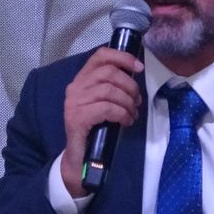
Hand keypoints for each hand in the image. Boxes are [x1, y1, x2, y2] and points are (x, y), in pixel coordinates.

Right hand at [60, 47, 144, 197]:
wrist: (79, 157)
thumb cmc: (95, 128)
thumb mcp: (105, 103)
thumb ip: (113, 87)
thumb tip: (135, 78)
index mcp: (82, 79)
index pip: (100, 56)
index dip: (122, 58)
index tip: (139, 68)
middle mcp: (75, 87)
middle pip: (108, 73)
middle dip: (129, 86)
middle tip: (137, 101)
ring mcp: (74, 103)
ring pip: (109, 91)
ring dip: (128, 102)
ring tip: (132, 114)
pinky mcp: (77, 118)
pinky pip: (107, 108)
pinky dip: (122, 114)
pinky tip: (126, 121)